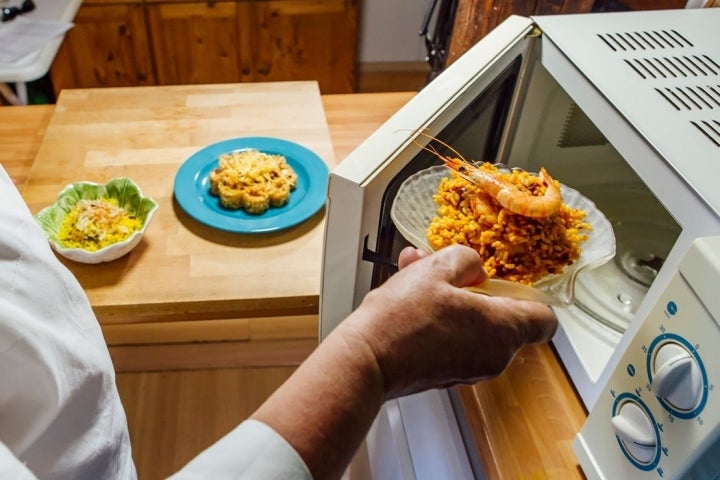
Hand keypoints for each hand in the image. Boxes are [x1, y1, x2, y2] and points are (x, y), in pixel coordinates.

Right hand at [341, 244, 557, 398]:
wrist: (365, 360)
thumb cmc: (401, 319)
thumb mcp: (437, 268)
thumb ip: (467, 260)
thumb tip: (473, 269)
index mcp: (502, 330)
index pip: (545, 320)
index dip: (530, 296)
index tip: (506, 282)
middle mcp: (493, 356)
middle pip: (502, 317)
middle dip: (474, 288)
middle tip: (446, 270)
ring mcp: (470, 369)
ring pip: (473, 325)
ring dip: (451, 298)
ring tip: (416, 275)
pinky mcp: (446, 375)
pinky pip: (455, 339)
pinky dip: (440, 319)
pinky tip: (409, 298)